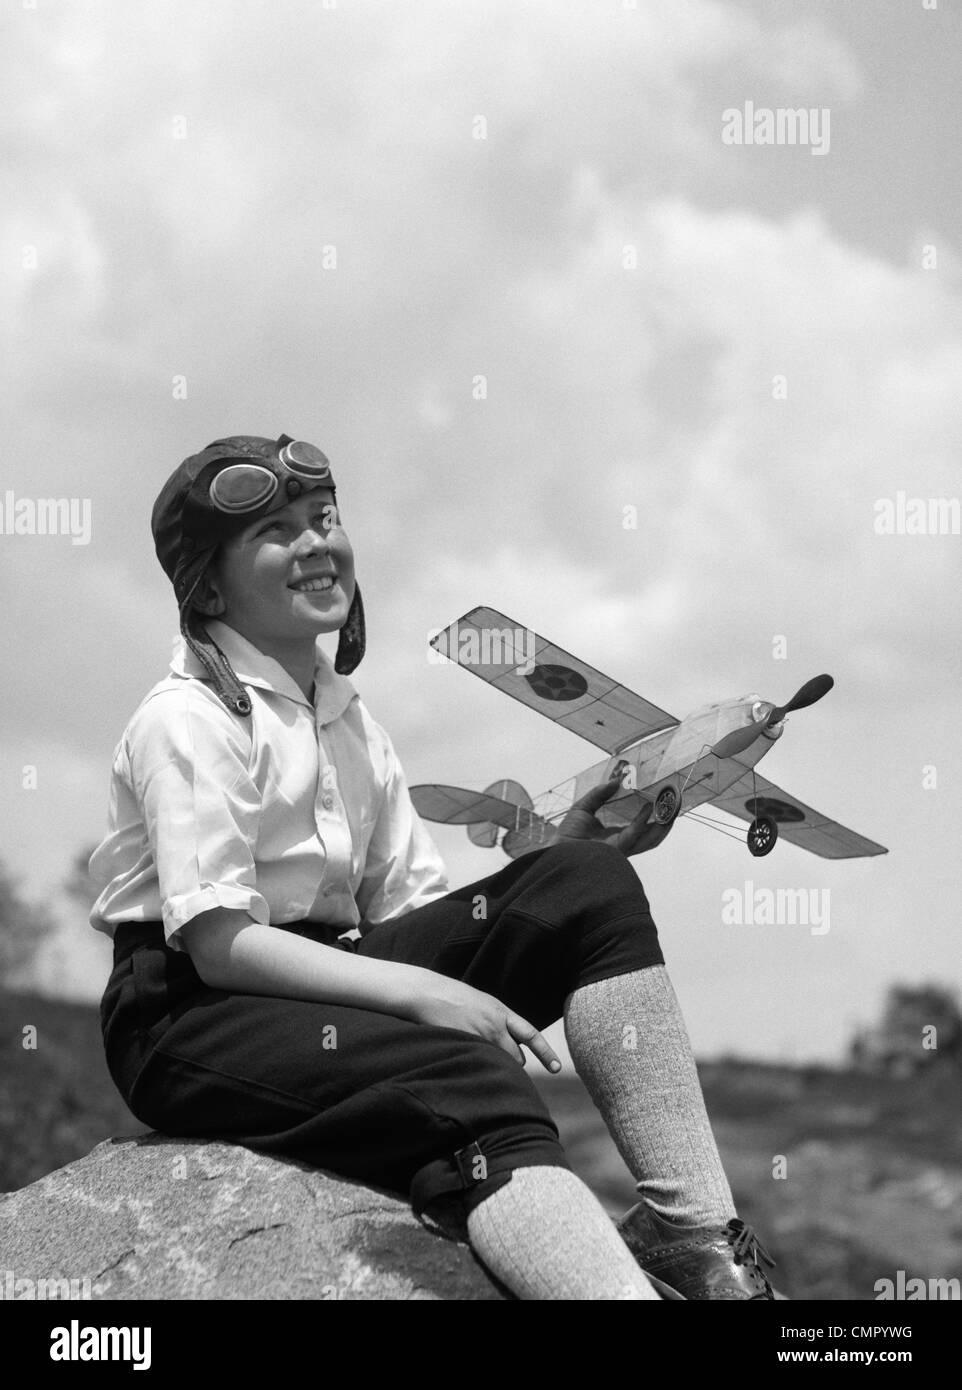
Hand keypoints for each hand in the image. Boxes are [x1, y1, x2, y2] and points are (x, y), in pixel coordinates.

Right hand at [409, 971, 561, 1072]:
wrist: (429, 992)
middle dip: (511, 1063)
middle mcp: (495, 1026)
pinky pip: (478, 1064)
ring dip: (493, 1066)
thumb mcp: (482, 1003)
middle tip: (496, 1059)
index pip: (531, 1034)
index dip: (546, 1052)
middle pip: (516, 1058)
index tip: (558, 1067)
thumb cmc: (452, 997)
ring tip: (477, 1056)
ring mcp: (480, 1037)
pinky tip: (464, 1060)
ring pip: (497, 1063)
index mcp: (501, 1012)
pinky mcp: (465, 1045)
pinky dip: (475, 1066)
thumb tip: (507, 1038)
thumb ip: (497, 1020)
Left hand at [556, 773, 674, 856]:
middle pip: (651, 834)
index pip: (639, 825)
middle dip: (666, 821)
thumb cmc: (567, 834)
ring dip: (664, 825)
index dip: (652, 813)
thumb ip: (600, 794)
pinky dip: (643, 821)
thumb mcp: (584, 807)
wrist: (557, 850)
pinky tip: (649, 808)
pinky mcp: (618, 849)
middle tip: (675, 804)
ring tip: (672, 809)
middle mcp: (622, 843)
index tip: (661, 798)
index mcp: (616, 835)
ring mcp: (622, 848)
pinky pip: (635, 834)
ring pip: (650, 839)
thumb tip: (615, 781)